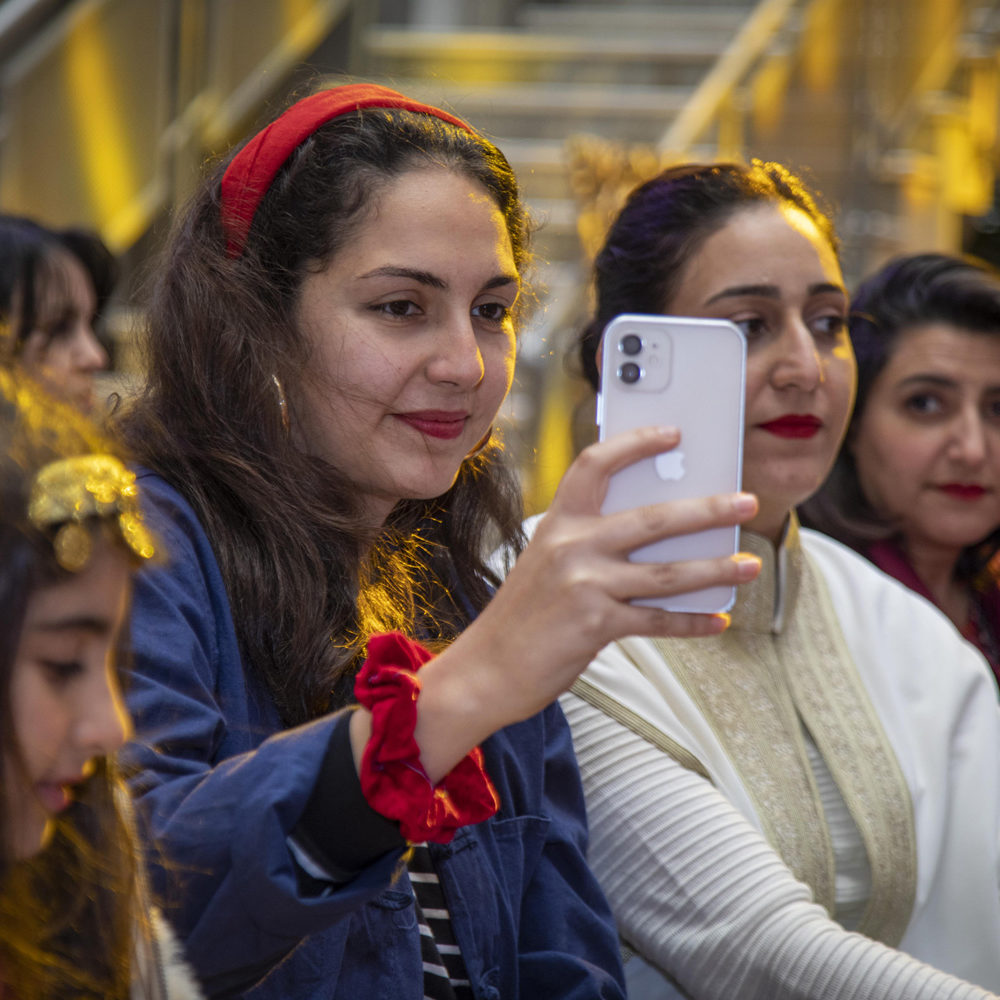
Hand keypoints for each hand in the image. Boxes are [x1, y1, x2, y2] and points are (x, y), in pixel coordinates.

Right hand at [411, 426, 760, 780]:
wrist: (486, 668)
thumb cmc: (523, 615)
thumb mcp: (547, 563)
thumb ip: (591, 544)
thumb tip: (664, 536)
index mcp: (557, 523)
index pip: (595, 465)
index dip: (635, 445)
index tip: (673, 434)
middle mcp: (571, 546)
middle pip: (653, 518)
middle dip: (707, 509)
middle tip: (745, 501)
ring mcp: (584, 585)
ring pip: (667, 573)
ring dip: (715, 569)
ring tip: (749, 564)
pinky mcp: (595, 624)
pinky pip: (658, 620)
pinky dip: (692, 623)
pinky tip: (718, 621)